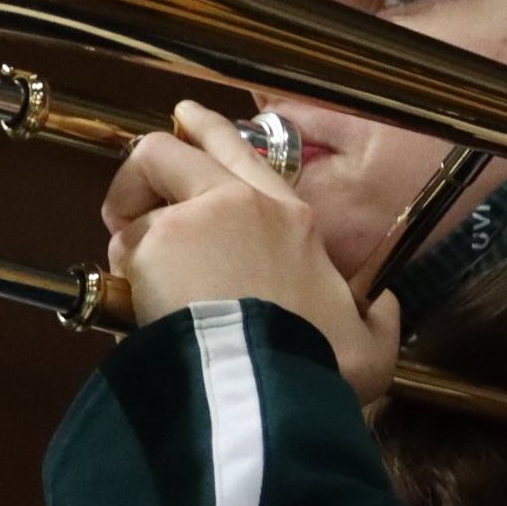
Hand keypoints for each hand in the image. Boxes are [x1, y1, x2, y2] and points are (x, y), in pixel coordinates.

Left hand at [104, 103, 400, 405]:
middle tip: (128, 209)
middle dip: (139, 174)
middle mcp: (240, 204)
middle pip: (167, 151)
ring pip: (139, 212)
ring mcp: (194, 219)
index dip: (207, 129)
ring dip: (132, 246)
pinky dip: (124, 278)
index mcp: (292, 217)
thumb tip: (382, 307)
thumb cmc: (317, 367)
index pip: (241, 151)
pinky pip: (124, 251)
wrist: (270, 388)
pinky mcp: (155, 245)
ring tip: (142, 287)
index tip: (186, 117)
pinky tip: (137, 309)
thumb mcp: (370, 345)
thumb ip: (377, 319)